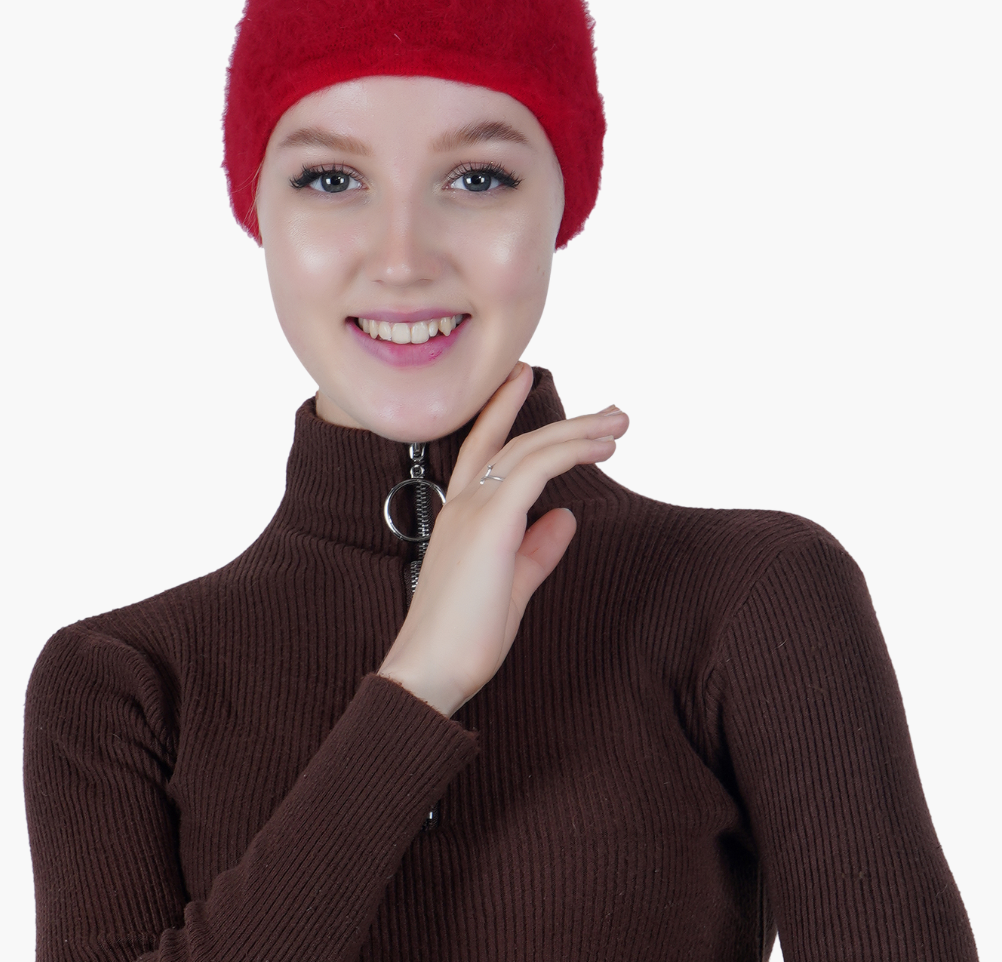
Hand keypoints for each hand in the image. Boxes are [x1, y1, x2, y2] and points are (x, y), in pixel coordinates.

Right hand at [377, 363, 627, 716]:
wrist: (429, 671)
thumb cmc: (462, 640)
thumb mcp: (511, 587)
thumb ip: (537, 551)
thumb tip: (566, 519)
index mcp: (463, 517)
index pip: (485, 449)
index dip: (503, 411)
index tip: (524, 377)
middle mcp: (463, 504)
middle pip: (516, 444)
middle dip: (565, 423)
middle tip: (611, 412)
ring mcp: (473, 511)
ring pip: (529, 450)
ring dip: (577, 432)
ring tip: (618, 423)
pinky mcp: (490, 524)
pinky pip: (535, 472)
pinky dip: (568, 452)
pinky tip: (599, 449)